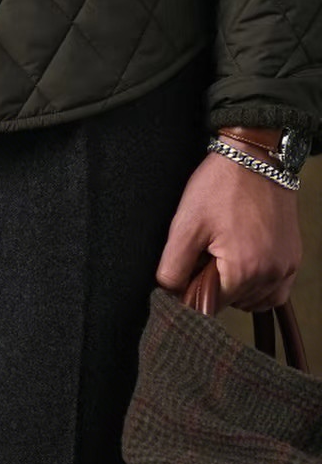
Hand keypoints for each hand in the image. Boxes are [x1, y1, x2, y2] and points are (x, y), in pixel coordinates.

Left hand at [156, 149, 301, 310]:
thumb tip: (170, 294)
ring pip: (256, 301)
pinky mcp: (293, 259)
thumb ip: (174, 266)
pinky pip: (276, 291)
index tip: (191, 264)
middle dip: (216, 285)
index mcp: (243, 270)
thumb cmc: (219, 187)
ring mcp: (286, 268)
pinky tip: (243, 263)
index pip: (212, 305)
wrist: (255, 159)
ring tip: (224, 253)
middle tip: (207, 251)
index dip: (195, 288)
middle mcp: (271, 275)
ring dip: (237, 288)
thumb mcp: (186, 224)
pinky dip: (259, 286)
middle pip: (234, 303)